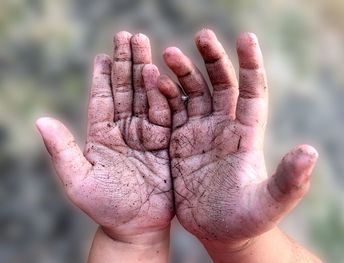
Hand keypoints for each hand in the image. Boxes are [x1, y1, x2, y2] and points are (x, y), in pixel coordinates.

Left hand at [36, 32, 173, 240]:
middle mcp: (125, 130)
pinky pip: (166, 114)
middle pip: (125, 91)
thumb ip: (61, 149)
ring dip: (145, 70)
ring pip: (145, 96)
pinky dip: (163, 94)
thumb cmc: (106, 207)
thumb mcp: (78, 180)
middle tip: (127, 35)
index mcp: (102, 135)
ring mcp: (147, 134)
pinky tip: (160, 74)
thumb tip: (39, 120)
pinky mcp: (167, 142)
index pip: (101, 100)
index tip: (103, 54)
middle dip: (126, 63)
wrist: (137, 226)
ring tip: (144, 44)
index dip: (101, 76)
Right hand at [158, 29, 317, 248]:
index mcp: (246, 135)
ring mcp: (200, 133)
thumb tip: (310, 152)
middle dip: (212, 58)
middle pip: (220, 84)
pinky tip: (152, 82)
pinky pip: (170, 112)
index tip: (246, 38)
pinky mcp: (180, 142)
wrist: (219, 230)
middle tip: (201, 36)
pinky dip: (161, 96)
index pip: (253, 91)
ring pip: (192, 92)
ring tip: (166, 54)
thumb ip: (288, 181)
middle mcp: (224, 127)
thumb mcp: (268, 204)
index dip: (251, 65)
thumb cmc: (247, 220)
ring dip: (182, 72)